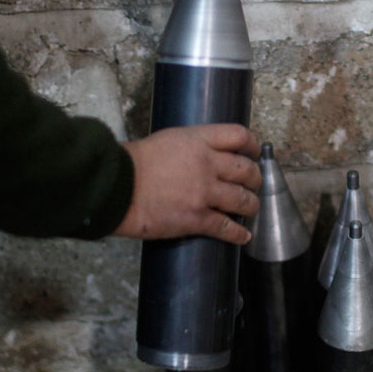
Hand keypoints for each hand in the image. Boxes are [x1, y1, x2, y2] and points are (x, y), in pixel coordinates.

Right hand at [116, 124, 261, 243]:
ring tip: (251, 208)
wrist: (116, 187)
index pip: (239, 136)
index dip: (253, 146)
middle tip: (254, 184)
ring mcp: (204, 193)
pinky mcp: (197, 218)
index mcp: (198, 141)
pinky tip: (243, 235)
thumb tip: (207, 155)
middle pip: (247, 170)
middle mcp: (206, 164)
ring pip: (243, 200)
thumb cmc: (134, 164)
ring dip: (251, 205)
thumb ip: (192, 146)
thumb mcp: (168, 140)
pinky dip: (238, 233)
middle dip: (255, 179)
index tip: (256, 154)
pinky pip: (227, 227)